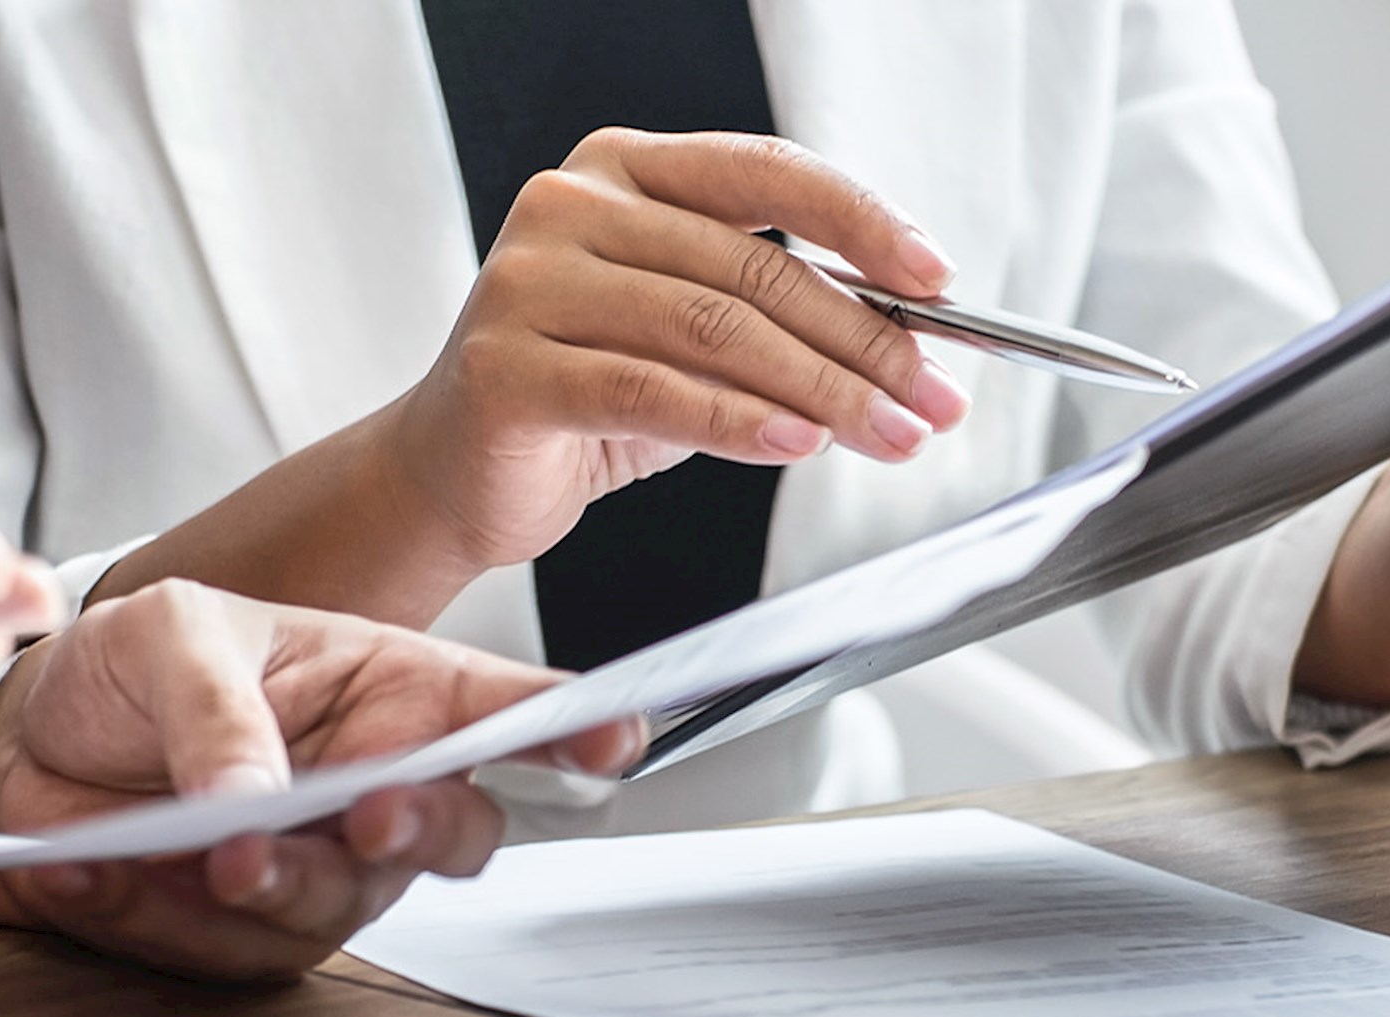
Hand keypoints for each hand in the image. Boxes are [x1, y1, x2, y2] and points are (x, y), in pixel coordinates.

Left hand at [0, 580, 644, 981]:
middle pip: (460, 831)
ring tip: (193, 850)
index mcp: (387, 689)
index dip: (571, 726)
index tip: (610, 737)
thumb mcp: (168, 635)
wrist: (26, 747)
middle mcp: (376, 782)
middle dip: (421, 827)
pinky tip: (104, 863)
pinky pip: (239, 950)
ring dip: (277, 882)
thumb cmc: (130, 669)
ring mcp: (325, 866)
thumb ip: (220, 710)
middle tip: (364, 811)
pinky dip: (163, 913)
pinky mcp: (254, 931)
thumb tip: (256, 797)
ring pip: (351, 904)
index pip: (502, 707)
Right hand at [382, 128, 972, 571]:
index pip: (766, 172)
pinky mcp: (506, 367)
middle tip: (928, 399)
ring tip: (886, 435)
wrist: (454, 472)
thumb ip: (775, 321)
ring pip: (712, 330)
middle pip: (752, 267)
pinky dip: (737, 423)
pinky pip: (650, 391)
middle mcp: (570, 206)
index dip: (863, 221)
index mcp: (623, 170)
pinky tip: (796, 445)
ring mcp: (528, 282)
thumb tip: (909, 349)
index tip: (936, 279)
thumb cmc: (583, 398)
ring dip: (821, 392)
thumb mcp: (691, 339)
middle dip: (864, 342)